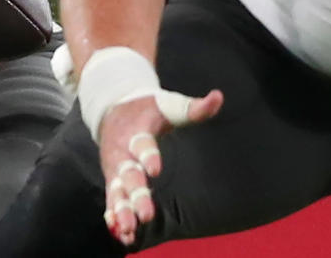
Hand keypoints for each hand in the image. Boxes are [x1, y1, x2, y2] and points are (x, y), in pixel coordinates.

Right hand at [98, 88, 222, 246]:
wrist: (112, 107)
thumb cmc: (147, 109)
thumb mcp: (168, 104)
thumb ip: (193, 107)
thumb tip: (218, 97)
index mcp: (136, 132)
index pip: (143, 144)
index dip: (148, 155)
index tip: (155, 168)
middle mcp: (123, 152)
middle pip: (128, 175)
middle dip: (135, 195)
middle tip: (144, 215)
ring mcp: (116, 168)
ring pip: (117, 191)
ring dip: (122, 210)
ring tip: (128, 230)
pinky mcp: (113, 179)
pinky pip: (112, 199)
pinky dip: (114, 215)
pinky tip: (120, 233)